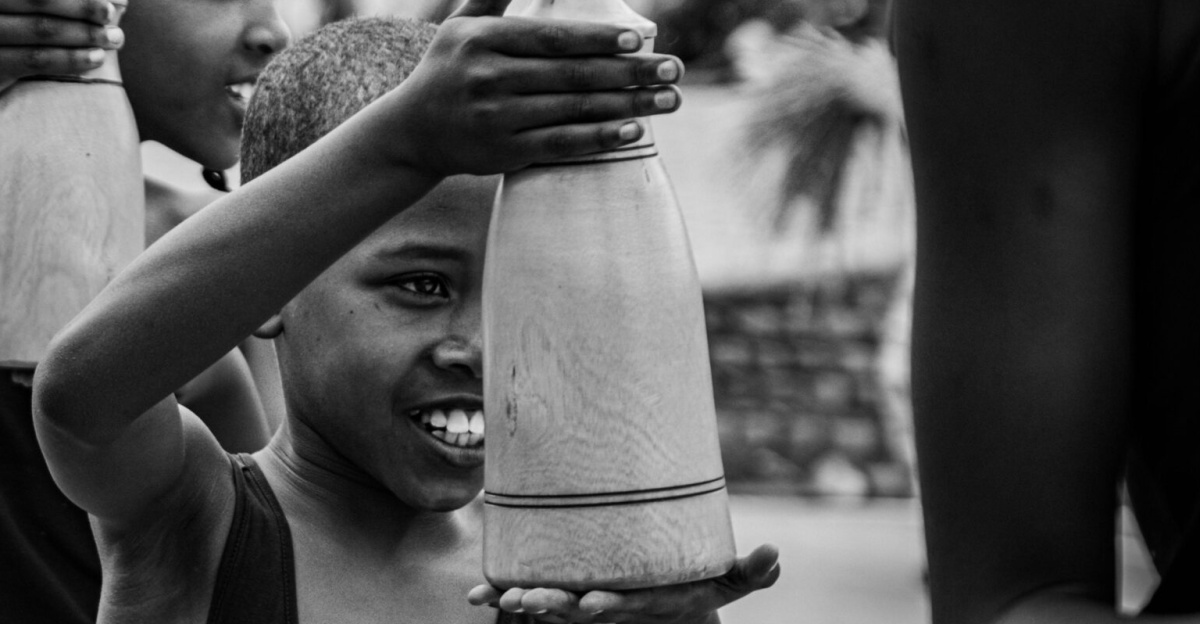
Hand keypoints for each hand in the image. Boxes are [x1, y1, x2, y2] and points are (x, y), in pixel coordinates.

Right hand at [0, 0, 122, 91]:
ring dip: (84, 34)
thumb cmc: (20, 35)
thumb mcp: (29, 14)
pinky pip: (35, 59)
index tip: (111, 2)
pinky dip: (70, 58)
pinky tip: (96, 58)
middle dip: (83, 8)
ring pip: (41, 28)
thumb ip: (51, 5)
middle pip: (39, 0)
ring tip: (114, 38)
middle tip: (112, 18)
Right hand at [377, 0, 683, 176]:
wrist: (412, 132)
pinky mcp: (504, 153)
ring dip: (627, 104)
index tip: (642, 39)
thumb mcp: (462, 24)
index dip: (600, 38)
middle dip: (630, 72)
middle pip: (572, 74)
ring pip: (573, 109)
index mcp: (483, 39)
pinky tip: (633, 131)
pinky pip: (561, 144)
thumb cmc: (449, 69)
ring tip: (667, 99)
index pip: (553, 38)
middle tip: (673, 70)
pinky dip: (599, 137)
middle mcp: (488, 77)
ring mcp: (496, 118)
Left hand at [468, 544, 780, 623]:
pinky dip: (501, 596)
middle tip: (526, 601)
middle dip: (551, 607)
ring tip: (491, 598)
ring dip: (519, 603)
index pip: (625, 605)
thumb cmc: (692, 592)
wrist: (660, 608)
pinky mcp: (565, 594)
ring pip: (548, 606)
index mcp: (642, 603)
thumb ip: (749, 573)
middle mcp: (609, 606)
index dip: (609, 606)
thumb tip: (776, 554)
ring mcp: (584, 603)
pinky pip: (530, 596)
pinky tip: (474, 594)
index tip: (592, 604)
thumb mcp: (724, 584)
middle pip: (576, 610)